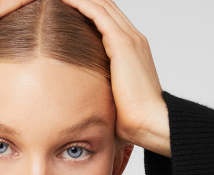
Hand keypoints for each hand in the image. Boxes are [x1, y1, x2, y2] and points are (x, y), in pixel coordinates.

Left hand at [59, 0, 170, 156]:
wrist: (150, 123)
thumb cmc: (132, 121)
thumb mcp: (111, 101)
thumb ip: (99, 94)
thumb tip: (82, 108)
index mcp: (131, 52)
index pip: (106, 20)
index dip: (87, 9)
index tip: (64, 9)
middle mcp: (133, 39)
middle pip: (104, 6)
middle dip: (82, 0)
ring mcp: (129, 39)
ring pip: (100, 4)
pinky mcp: (122, 43)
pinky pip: (97, 13)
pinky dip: (79, 3)